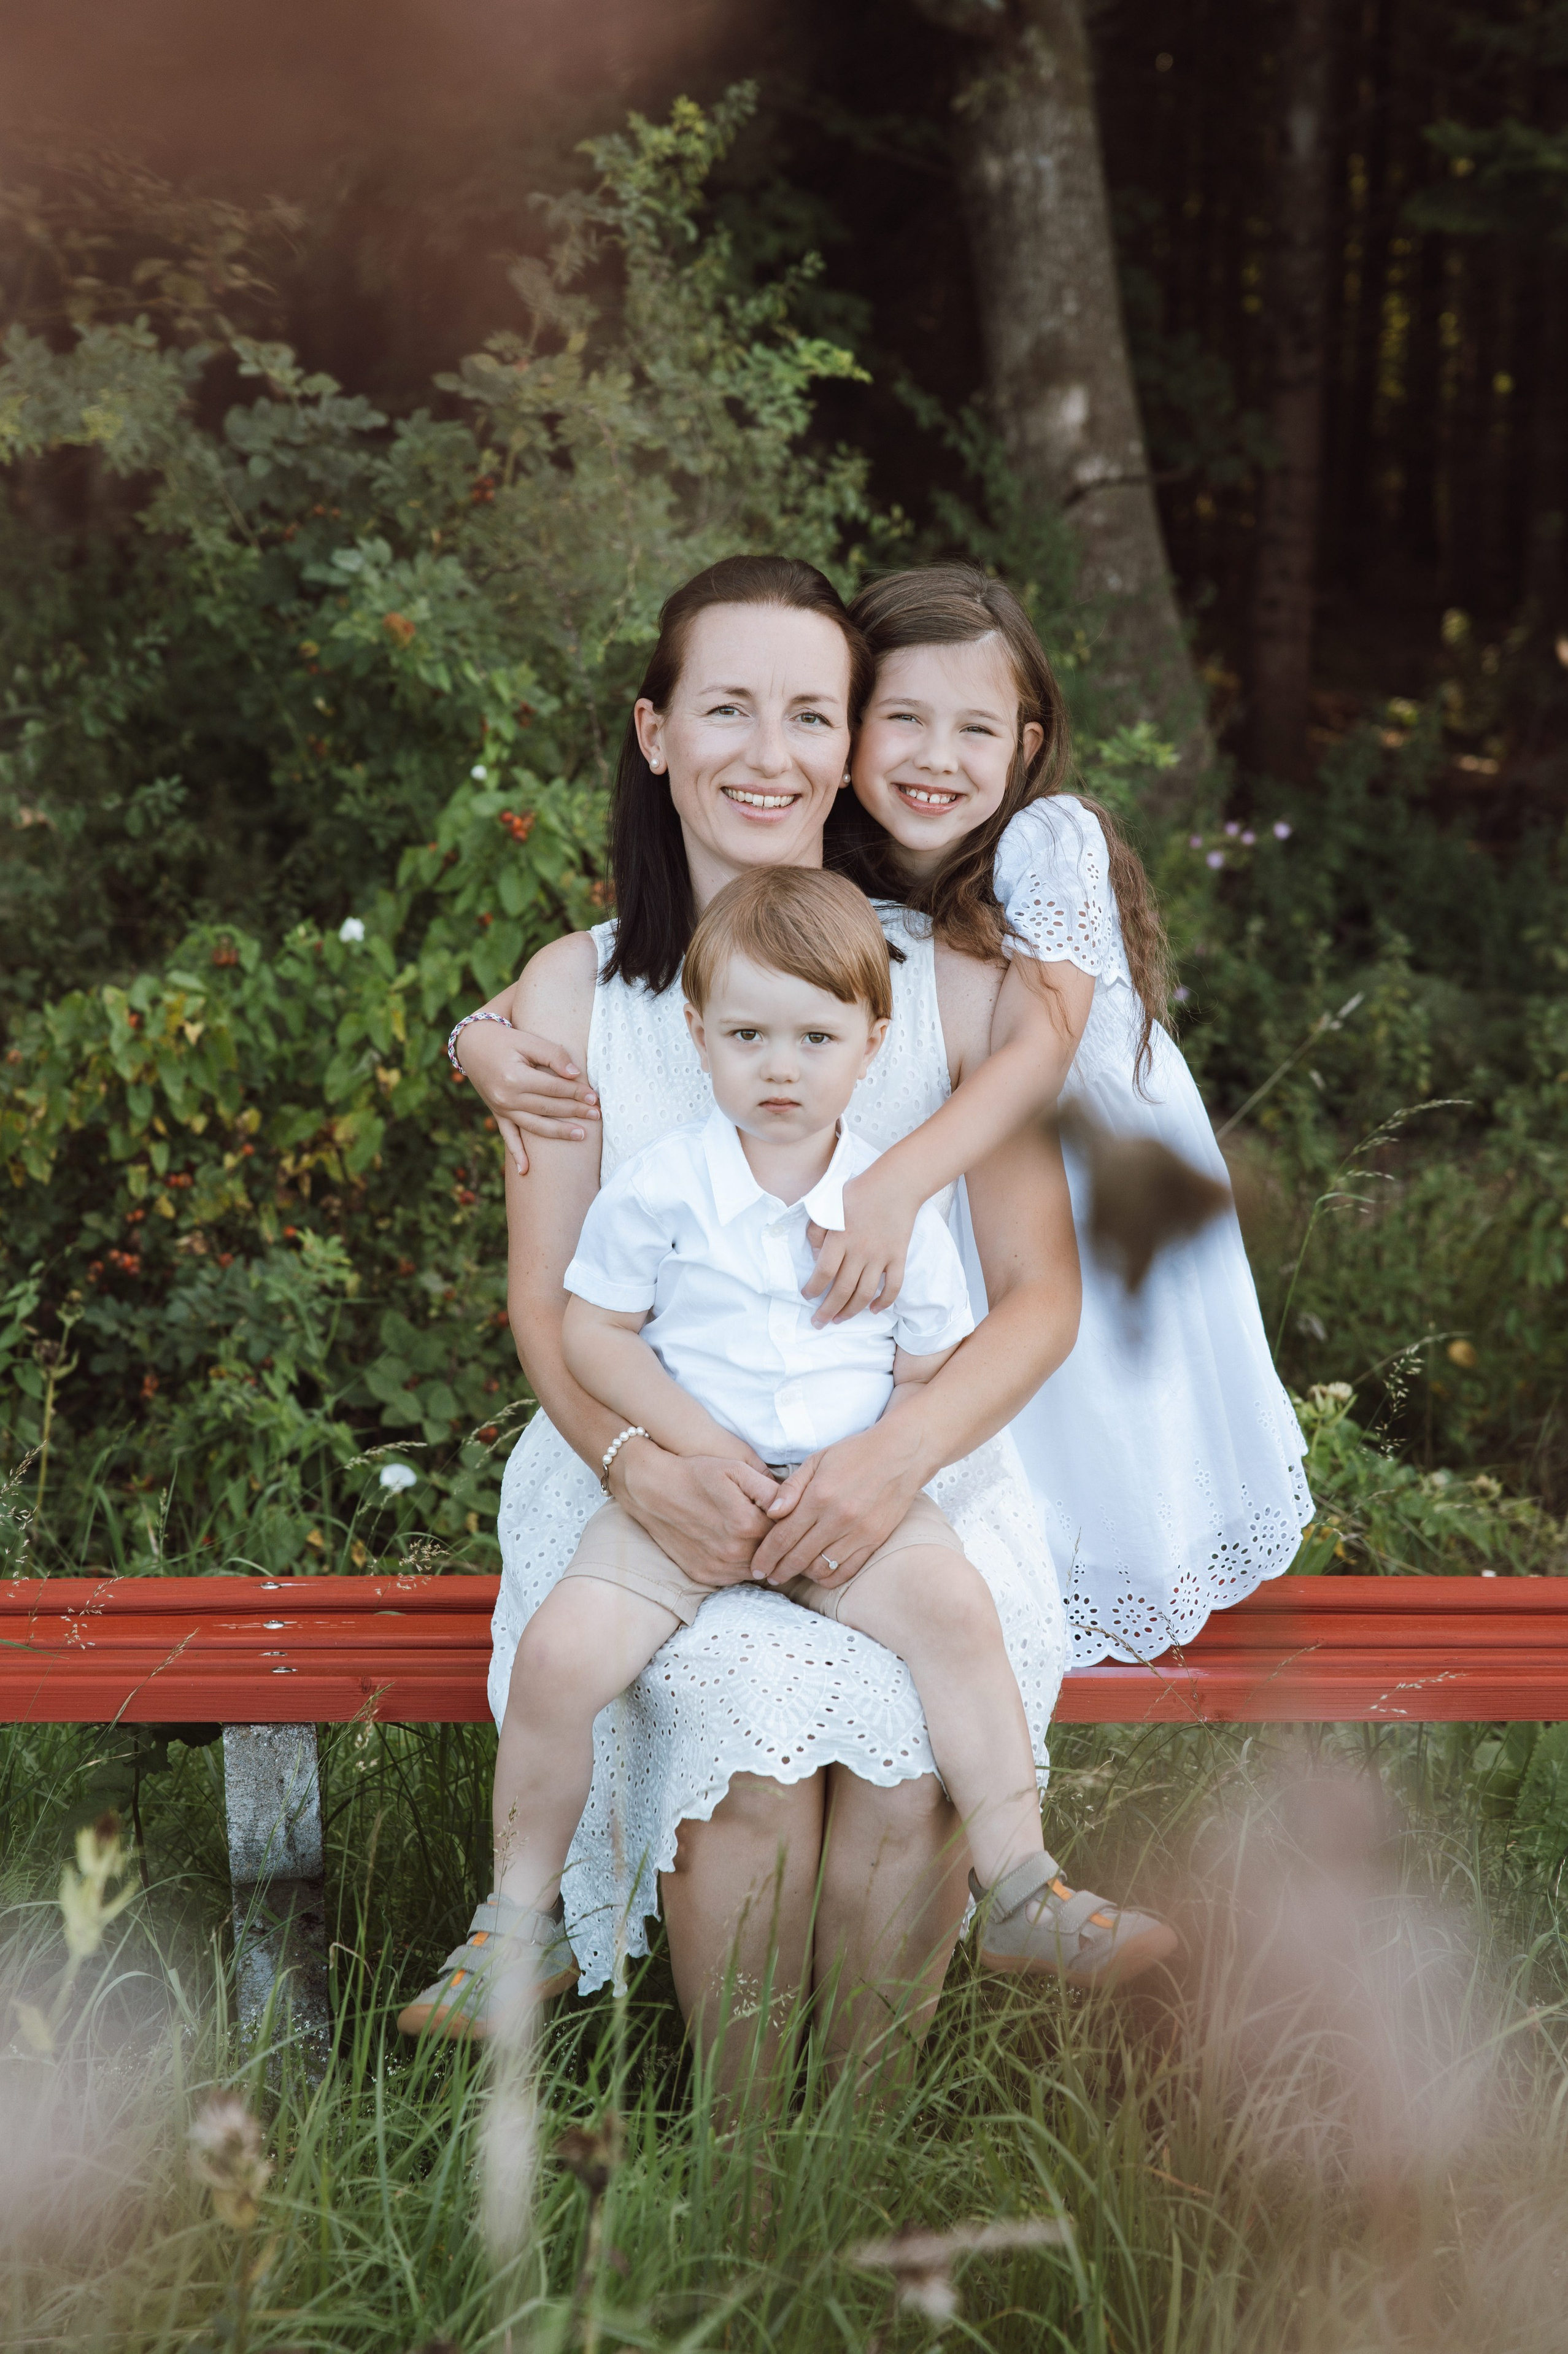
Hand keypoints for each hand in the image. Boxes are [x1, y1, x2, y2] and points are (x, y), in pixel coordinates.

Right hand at [455, 1020, 600, 1173]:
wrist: (472, 1045)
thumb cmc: (505, 1040)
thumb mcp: (528, 1040)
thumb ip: (553, 1054)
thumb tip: (575, 1074)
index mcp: (515, 1077)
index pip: (554, 1088)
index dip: (576, 1093)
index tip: (595, 1097)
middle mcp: (507, 1097)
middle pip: (548, 1108)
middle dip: (574, 1112)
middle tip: (597, 1115)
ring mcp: (501, 1109)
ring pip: (535, 1126)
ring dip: (559, 1132)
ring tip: (581, 1136)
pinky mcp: (497, 1114)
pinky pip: (508, 1137)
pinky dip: (517, 1154)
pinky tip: (525, 1171)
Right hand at [611, 1438, 777, 1589]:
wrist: (653, 1489)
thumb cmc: (697, 1474)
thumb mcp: (736, 1469)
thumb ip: (770, 1490)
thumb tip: (793, 1507)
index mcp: (746, 1525)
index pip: (786, 1533)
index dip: (791, 1524)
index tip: (791, 1516)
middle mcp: (733, 1552)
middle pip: (774, 1555)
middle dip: (779, 1542)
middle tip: (775, 1527)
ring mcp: (717, 1567)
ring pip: (756, 1569)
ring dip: (761, 1556)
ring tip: (755, 1535)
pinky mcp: (703, 1575)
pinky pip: (735, 1577)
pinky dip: (741, 1564)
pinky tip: (737, 1546)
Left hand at [751, 1423, 923, 1588]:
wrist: (901, 1453)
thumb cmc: (854, 1454)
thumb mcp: (816, 1460)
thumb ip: (791, 1488)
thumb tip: (770, 1513)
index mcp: (819, 1496)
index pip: (783, 1536)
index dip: (766, 1556)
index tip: (756, 1567)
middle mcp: (838, 1519)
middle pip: (799, 1557)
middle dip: (778, 1570)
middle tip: (767, 1576)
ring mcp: (859, 1532)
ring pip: (821, 1568)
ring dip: (802, 1574)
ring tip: (792, 1571)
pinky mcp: (875, 1540)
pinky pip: (847, 1570)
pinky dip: (829, 1577)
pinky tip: (819, 1573)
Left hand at [800, 1166, 918, 1325]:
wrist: (896, 1184)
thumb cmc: (858, 1192)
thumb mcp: (828, 1204)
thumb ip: (816, 1229)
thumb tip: (814, 1253)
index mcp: (840, 1238)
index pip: (823, 1273)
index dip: (813, 1289)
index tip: (806, 1296)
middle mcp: (859, 1251)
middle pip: (842, 1289)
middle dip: (828, 1310)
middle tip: (819, 1322)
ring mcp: (881, 1256)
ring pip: (865, 1293)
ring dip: (851, 1310)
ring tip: (840, 1319)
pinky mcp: (898, 1257)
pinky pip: (893, 1286)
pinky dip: (884, 1302)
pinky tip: (873, 1310)